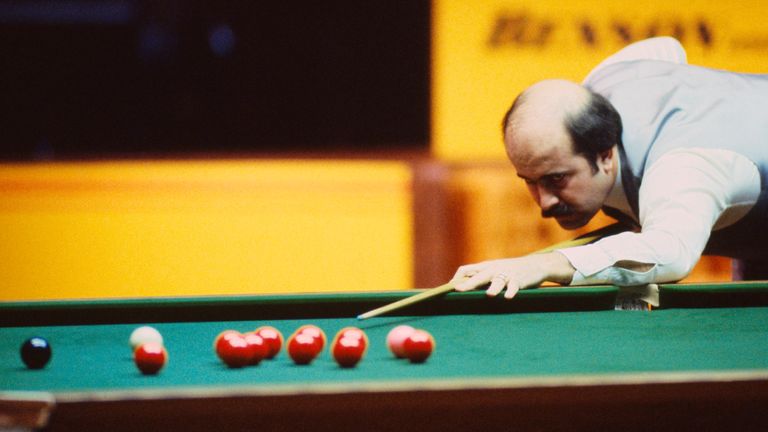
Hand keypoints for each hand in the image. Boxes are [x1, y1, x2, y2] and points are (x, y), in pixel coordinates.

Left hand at [450, 252, 574, 298]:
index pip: (466, 269)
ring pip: (498, 281)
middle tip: (459, 290)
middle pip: (479, 276)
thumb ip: (480, 277)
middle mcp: (494, 269)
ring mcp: (507, 274)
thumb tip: (462, 287)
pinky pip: (514, 286)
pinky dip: (511, 291)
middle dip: (469, 284)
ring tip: (489, 295)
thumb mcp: (494, 270)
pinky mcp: (519, 280)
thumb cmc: (510, 271)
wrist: (535, 265)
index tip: (450, 289)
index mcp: (486, 267)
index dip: (457, 278)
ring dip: (493, 288)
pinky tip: (508, 297)